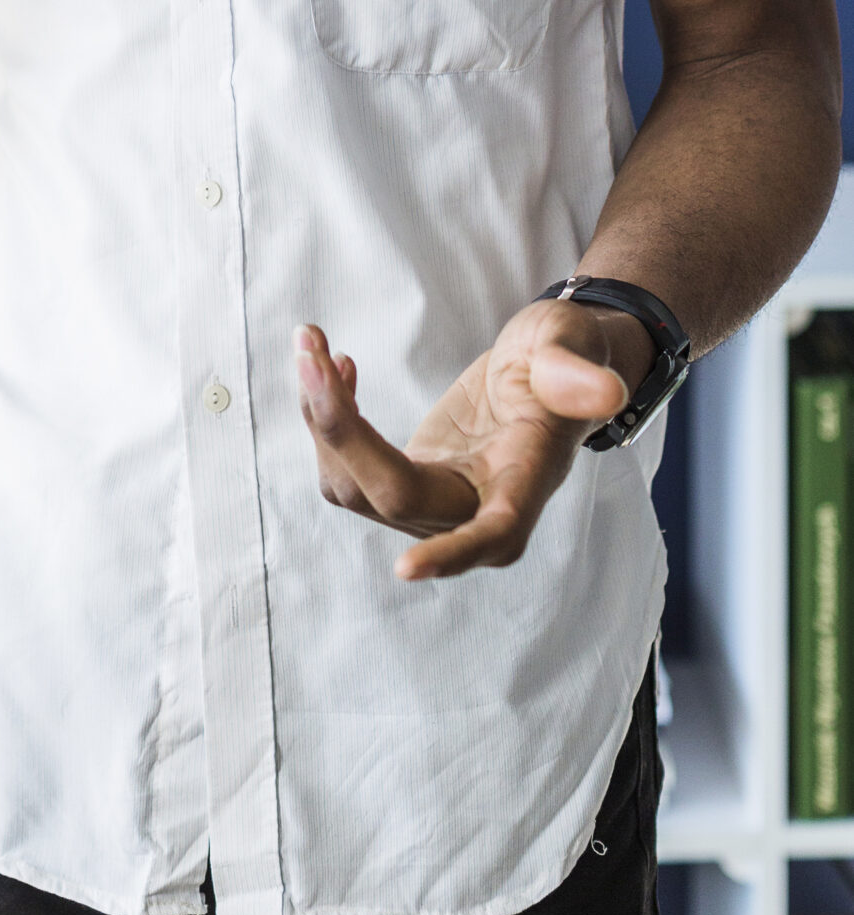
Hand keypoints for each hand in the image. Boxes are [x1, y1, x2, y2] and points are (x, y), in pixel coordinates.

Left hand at [294, 299, 653, 580]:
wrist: (541, 370)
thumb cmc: (561, 358)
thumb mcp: (569, 348)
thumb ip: (576, 374)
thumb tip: (604, 392)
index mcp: (523, 483)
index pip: (490, 534)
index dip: (450, 554)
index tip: (405, 569)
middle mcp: (474, 508)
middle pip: (392, 496)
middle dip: (339, 427)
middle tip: (309, 347)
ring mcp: (434, 504)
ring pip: (354, 488)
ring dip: (320, 418)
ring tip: (316, 345)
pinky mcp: (405, 486)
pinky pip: (346, 470)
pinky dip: (327, 418)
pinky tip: (339, 366)